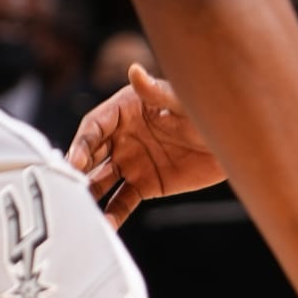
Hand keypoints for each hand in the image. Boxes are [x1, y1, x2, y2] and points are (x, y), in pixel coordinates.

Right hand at [68, 64, 222, 226]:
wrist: (231, 139)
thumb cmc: (205, 110)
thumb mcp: (181, 101)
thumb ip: (156, 92)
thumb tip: (135, 71)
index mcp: (122, 111)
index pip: (94, 127)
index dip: (83, 143)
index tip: (75, 160)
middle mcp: (120, 138)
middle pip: (91, 155)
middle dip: (77, 171)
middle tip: (66, 187)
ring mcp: (130, 162)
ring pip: (102, 180)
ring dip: (89, 194)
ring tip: (79, 211)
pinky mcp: (144, 185)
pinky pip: (123, 201)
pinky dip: (113, 214)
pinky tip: (105, 226)